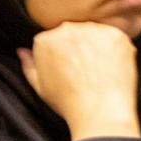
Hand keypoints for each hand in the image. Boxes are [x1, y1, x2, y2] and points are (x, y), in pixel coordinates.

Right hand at [17, 21, 140, 140]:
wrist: (100, 111)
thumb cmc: (69, 102)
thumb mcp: (39, 87)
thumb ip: (29, 65)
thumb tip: (23, 51)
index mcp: (46, 39)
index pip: (53, 39)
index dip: (62, 56)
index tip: (69, 69)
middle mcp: (68, 29)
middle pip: (74, 33)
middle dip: (80, 47)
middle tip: (86, 70)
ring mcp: (94, 30)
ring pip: (95, 33)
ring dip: (98, 46)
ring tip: (99, 70)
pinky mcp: (116, 35)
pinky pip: (116, 38)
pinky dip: (116, 49)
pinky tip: (112, 67)